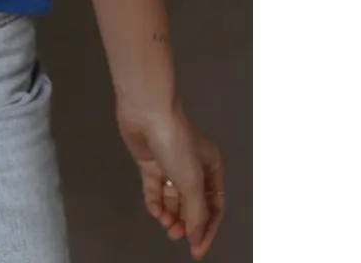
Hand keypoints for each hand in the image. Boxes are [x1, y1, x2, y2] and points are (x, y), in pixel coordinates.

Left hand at [116, 101, 224, 258]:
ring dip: (170, 214)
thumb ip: (196, 212)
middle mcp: (192, 168)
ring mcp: (169, 165)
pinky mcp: (150, 163)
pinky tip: (155, 211)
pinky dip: (155, 202)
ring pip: (173, 198)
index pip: (214, 206)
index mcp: (211, 168)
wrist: (146, 112)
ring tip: (165, 225)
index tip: (196, 248)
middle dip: (185, 222)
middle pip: (192, 204)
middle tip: (175, 235)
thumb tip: (197, 237)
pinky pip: (154, 189)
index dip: (207, 229)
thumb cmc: (175, 143)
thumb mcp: (193, 181)